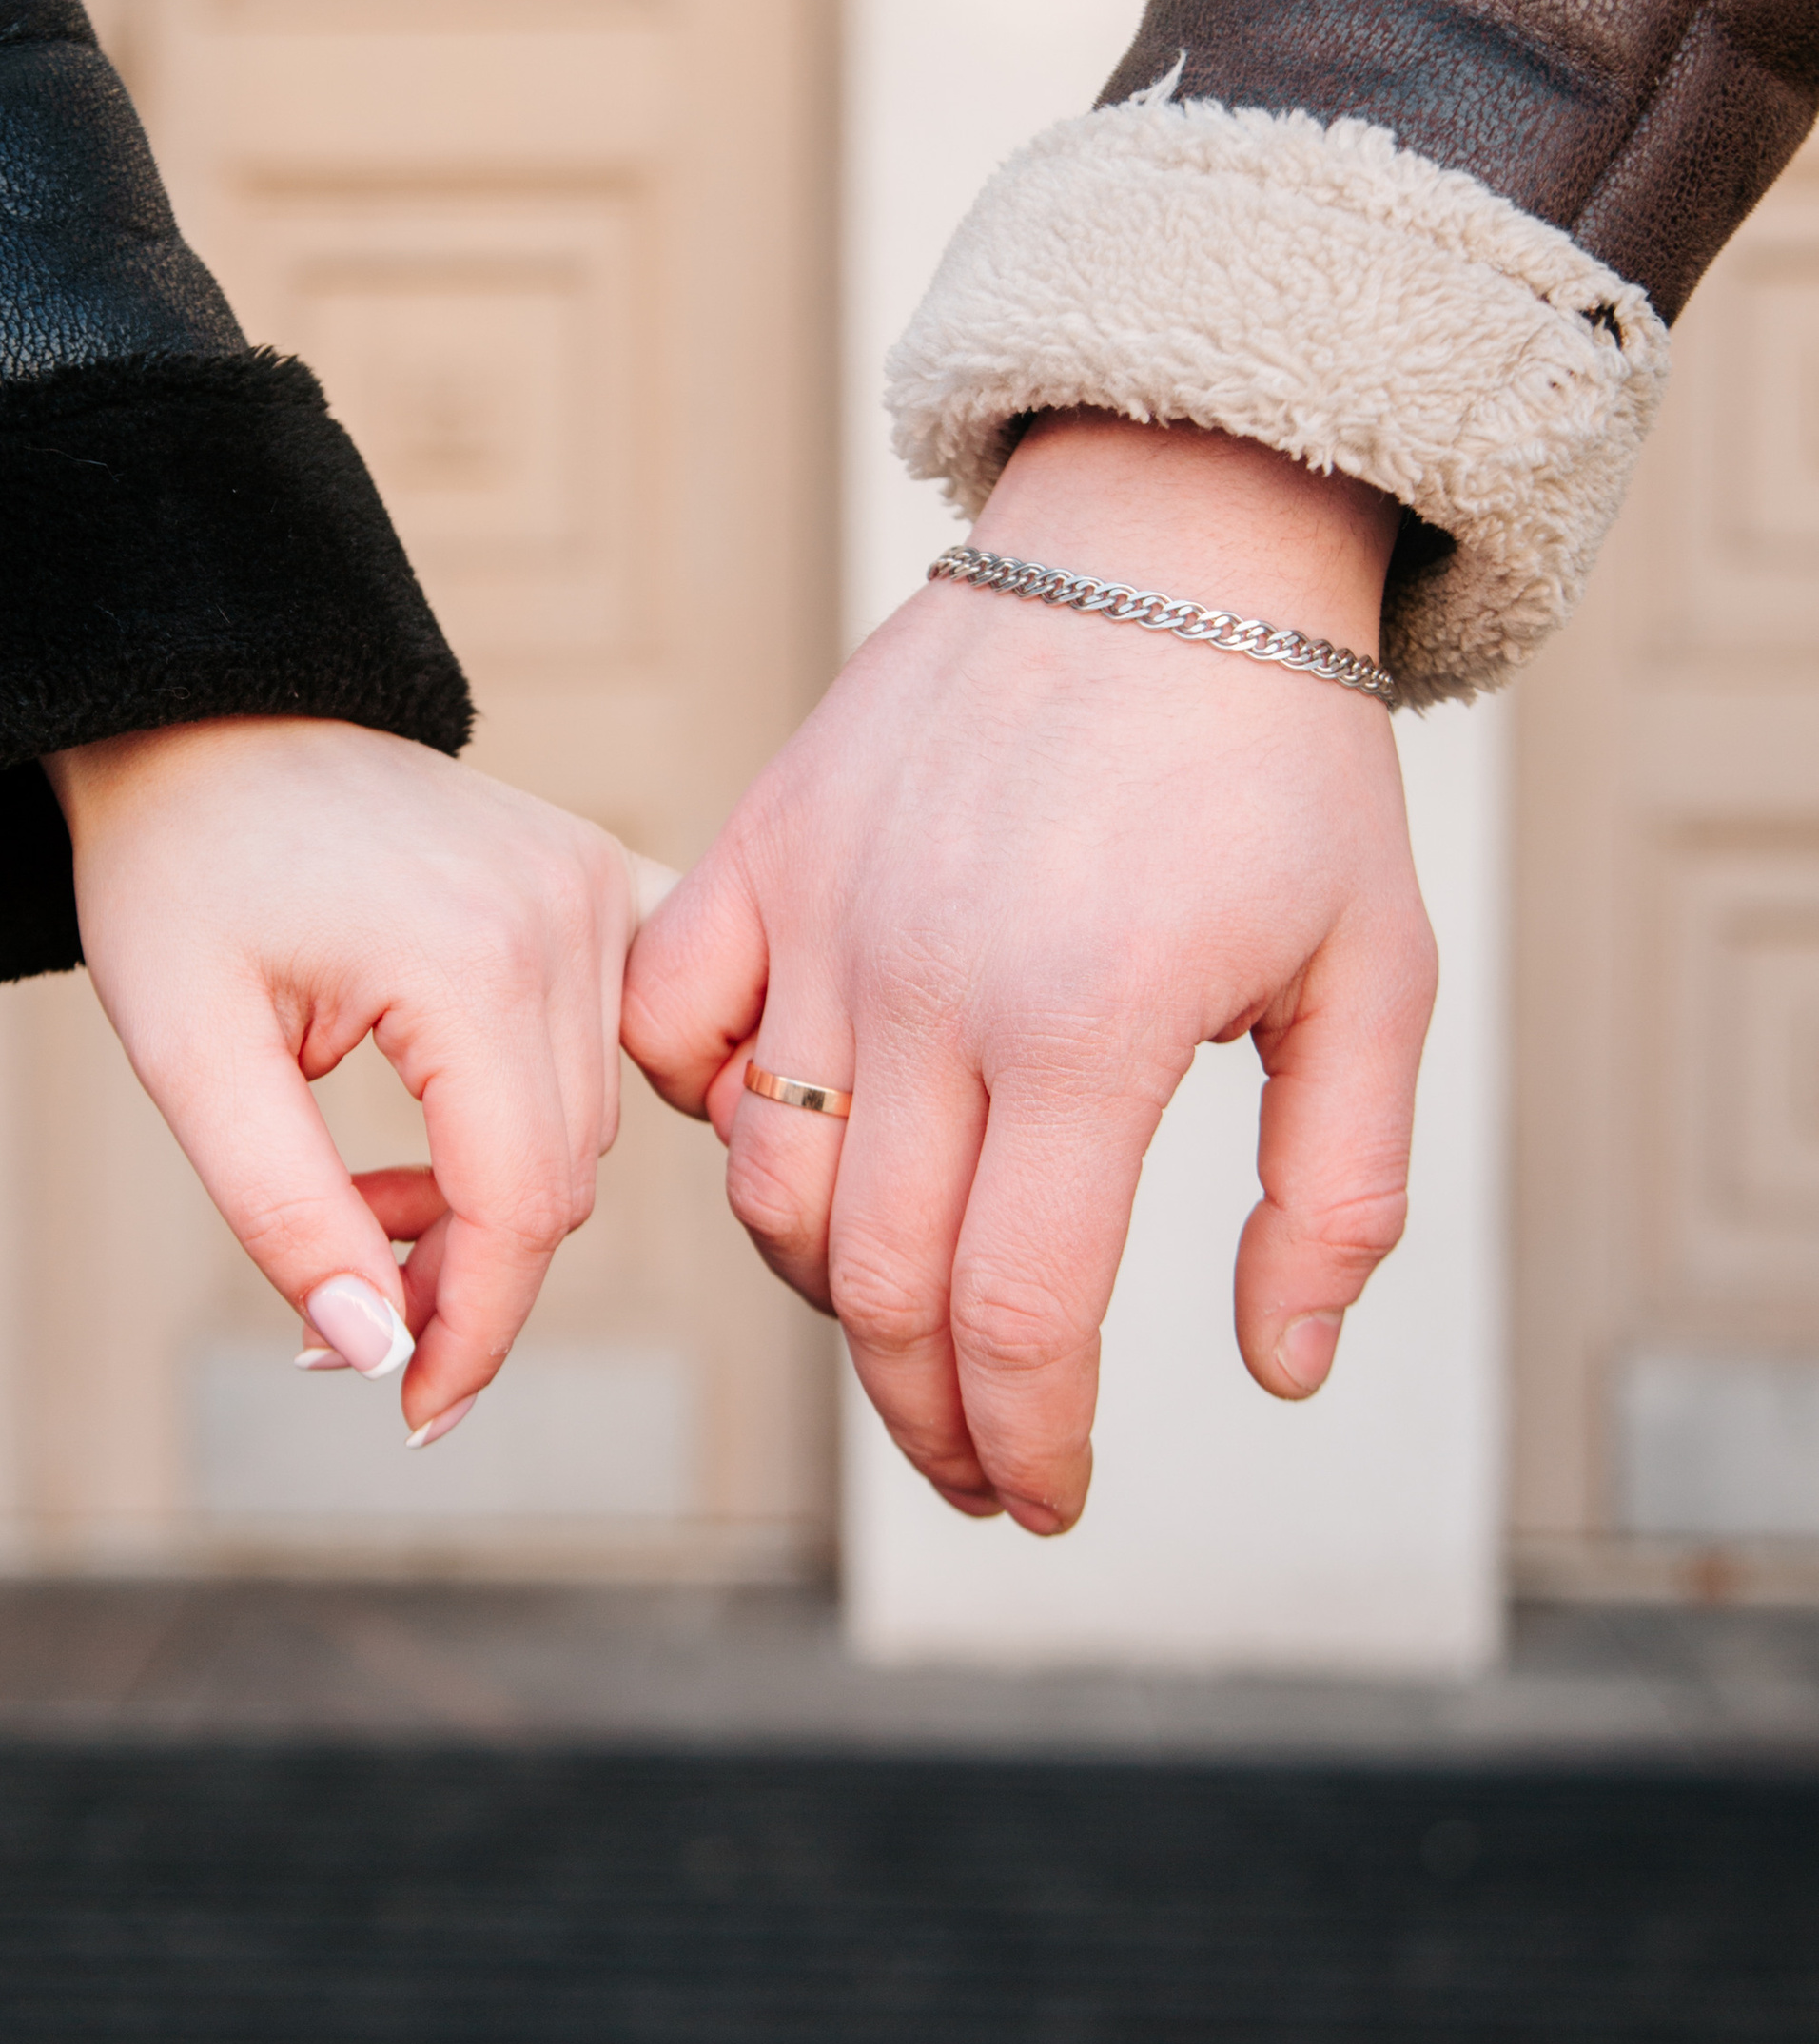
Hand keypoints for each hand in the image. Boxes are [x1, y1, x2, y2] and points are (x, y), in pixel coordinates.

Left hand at [44, 720, 656, 1440]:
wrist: (201, 717)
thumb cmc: (175, 875)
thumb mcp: (186, 1057)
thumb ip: (283, 1212)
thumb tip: (372, 1352)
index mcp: (474, 960)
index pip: (521, 1212)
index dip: (471, 1334)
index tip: (413, 1411)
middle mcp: (569, 916)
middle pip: (560, 1185)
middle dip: (460, 1274)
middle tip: (339, 1292)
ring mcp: (599, 888)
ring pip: (585, 1132)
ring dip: (482, 1198)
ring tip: (357, 1193)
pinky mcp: (601, 878)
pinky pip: (611, 1049)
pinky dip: (536, 1118)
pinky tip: (450, 1136)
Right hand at [620, 415, 1435, 1530]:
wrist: (1163, 545)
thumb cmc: (1282, 768)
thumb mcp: (1376, 981)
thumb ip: (1337, 1193)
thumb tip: (1276, 1371)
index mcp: (1093, 1027)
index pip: (1017, 1317)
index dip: (1029, 1446)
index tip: (1053, 1497)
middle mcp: (933, 980)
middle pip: (876, 1286)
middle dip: (931, 1419)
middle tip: (983, 1469)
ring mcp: (826, 908)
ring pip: (768, 1182)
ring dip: (830, 1293)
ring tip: (915, 1315)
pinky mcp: (758, 843)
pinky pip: (668, 1030)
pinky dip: (707, 1115)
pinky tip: (794, 1136)